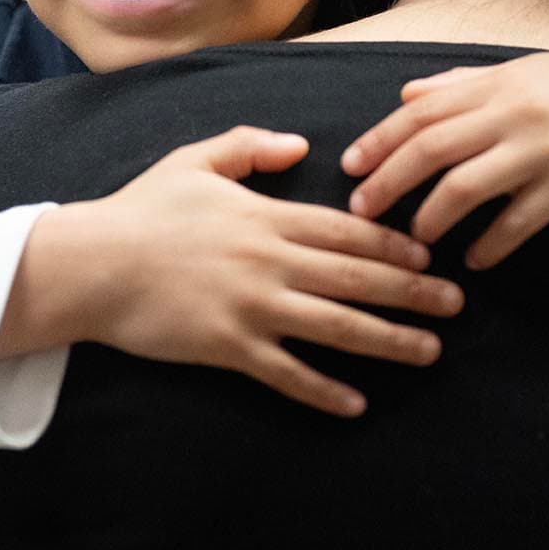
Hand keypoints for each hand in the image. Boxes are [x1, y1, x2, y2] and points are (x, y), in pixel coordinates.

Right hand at [12, 126, 463, 418]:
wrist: (92, 264)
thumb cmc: (142, 210)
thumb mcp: (196, 160)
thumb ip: (250, 146)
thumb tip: (301, 146)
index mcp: (264, 216)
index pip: (345, 231)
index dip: (393, 245)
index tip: (430, 257)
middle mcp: (268, 261)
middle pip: (356, 278)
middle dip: (413, 292)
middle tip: (456, 306)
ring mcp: (251, 307)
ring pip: (336, 326)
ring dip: (388, 340)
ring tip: (428, 352)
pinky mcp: (228, 347)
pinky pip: (287, 373)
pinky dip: (324, 390)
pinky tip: (356, 404)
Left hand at [340, 55, 548, 269]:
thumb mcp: (523, 73)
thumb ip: (463, 85)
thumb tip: (407, 94)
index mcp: (496, 85)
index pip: (420, 112)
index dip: (379, 139)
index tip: (349, 166)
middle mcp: (511, 114)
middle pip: (430, 149)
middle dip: (387, 182)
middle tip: (360, 212)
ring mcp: (541, 151)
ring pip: (465, 187)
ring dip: (431, 218)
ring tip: (414, 242)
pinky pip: (518, 222)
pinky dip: (491, 245)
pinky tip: (475, 262)